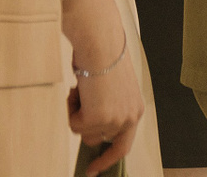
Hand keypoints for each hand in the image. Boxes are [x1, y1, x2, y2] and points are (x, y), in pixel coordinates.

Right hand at [64, 0, 141, 175]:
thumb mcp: (110, 88)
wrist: (99, 42)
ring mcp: (115, 120)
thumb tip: (89, 126)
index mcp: (135, 111)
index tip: (92, 171)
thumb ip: (107, 108)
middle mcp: (129, 118)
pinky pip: (74, 125)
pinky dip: (71, 108)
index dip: (106, 160)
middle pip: (96, 140)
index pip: (122, 146)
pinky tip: (79, 88)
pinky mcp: (99, 118)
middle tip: (79, 97)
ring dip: (77, 111)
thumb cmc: (101, 56)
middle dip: (83, 122)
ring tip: (83, 87)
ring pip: (83, 132)